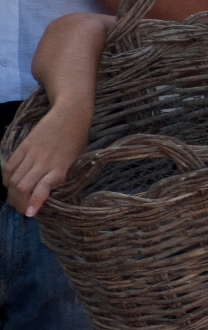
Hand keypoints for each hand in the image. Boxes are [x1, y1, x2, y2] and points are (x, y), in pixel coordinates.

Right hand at [2, 97, 92, 216]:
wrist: (70, 115)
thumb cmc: (77, 142)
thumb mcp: (77, 162)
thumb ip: (63, 178)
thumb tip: (50, 195)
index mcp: (61, 169)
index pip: (42, 189)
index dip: (34, 203)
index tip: (30, 213)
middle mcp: (45, 163)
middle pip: (22, 187)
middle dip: (19, 203)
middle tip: (21, 210)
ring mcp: (32, 154)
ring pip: (14, 179)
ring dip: (11, 193)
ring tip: (15, 200)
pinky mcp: (24, 146)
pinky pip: (9, 166)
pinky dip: (6, 178)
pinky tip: (8, 184)